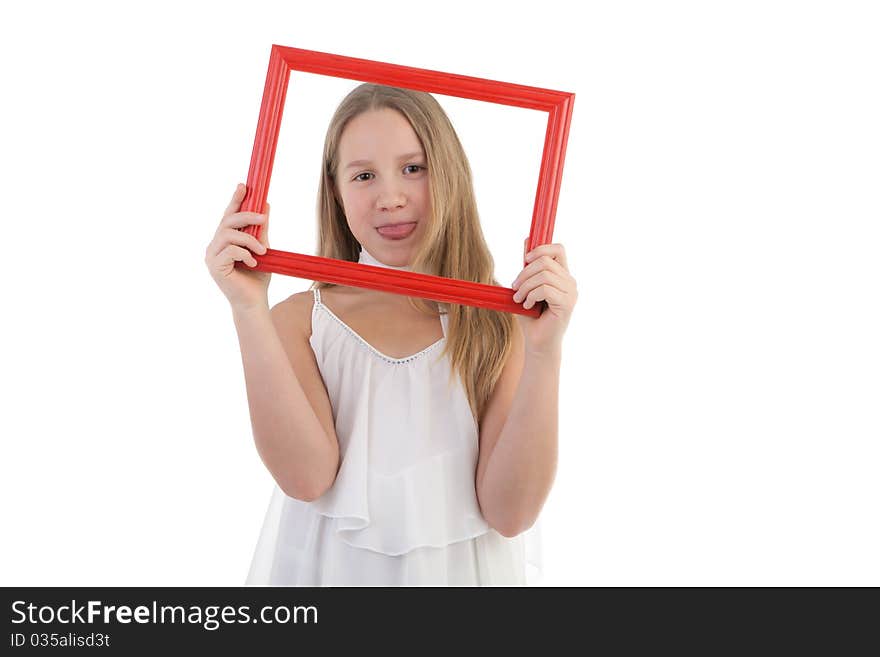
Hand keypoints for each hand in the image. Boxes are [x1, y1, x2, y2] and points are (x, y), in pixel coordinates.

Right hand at [204, 183, 271, 311]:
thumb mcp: (262, 248)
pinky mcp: (214, 266)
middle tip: (264, 218)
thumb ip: (261, 229)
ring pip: (229, 234)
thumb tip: (265, 205)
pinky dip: (245, 254)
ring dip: (250, 240)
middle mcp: (214, 246)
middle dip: (247, 216)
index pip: (228, 215)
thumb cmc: (257, 277)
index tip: (244, 186)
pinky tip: (254, 263)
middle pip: (227, 221)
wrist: (255, 301)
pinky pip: (230, 250)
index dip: (235, 200)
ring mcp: (211, 256)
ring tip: (262, 251)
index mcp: (223, 240)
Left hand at [510, 238, 577, 354]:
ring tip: (519, 299)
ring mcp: (571, 293)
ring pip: (544, 275)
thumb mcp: (527, 286)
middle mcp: (570, 282)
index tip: (525, 260)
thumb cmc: (532, 317)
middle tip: (515, 287)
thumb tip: (527, 240)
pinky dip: (531, 296)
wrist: (537, 342)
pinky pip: (545, 289)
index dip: (541, 249)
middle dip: (524, 273)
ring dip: (525, 286)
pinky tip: (527, 306)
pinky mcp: (567, 304)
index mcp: (562, 275)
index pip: (559, 249)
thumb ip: (529, 267)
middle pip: (546, 261)